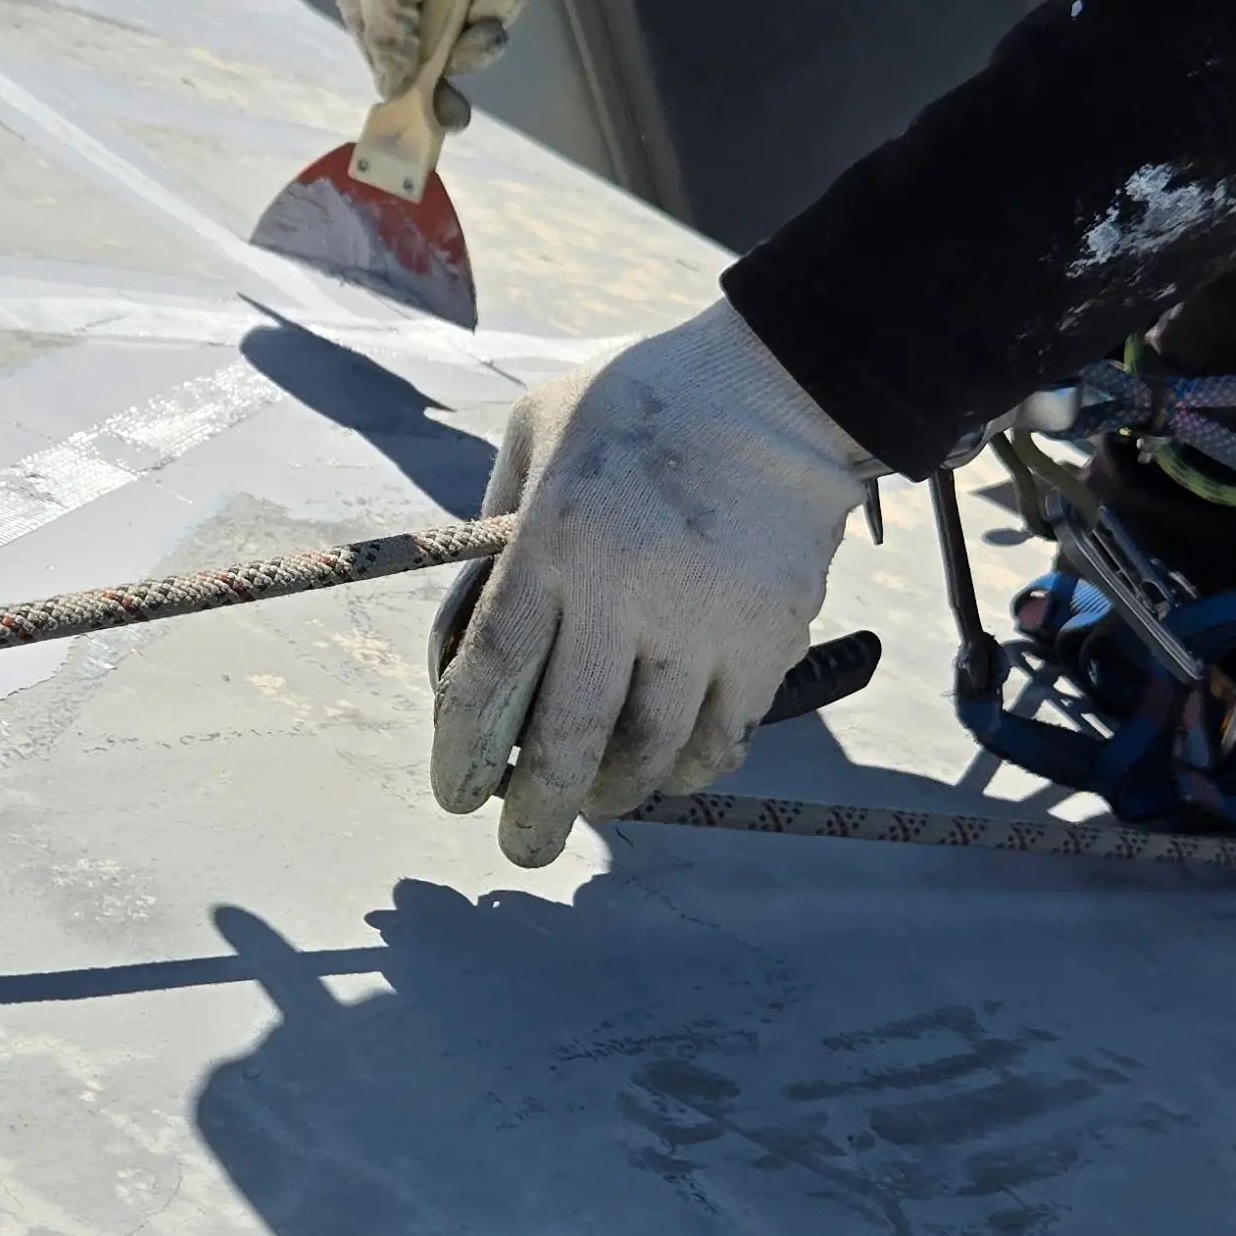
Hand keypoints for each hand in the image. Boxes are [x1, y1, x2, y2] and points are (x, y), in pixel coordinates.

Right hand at [331, 0, 529, 130]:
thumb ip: (387, 44)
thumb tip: (390, 92)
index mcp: (371, 3)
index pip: (394, 63)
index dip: (422, 92)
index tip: (450, 119)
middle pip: (447, 52)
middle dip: (472, 48)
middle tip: (485, 38)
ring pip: (483, 22)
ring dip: (494, 6)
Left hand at [431, 302, 875, 865]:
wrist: (779, 387)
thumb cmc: (638, 406)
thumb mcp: (536, 434)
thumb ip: (499, 527)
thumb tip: (470, 632)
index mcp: (553, 541)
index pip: (490, 676)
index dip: (464, 750)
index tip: (456, 794)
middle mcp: (624, 592)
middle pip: (568, 740)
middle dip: (536, 814)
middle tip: (521, 848)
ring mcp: (703, 621)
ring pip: (649, 753)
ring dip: (614, 798)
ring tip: (596, 806)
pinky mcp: (767, 638)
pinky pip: (722, 737)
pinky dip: (688, 769)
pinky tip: (668, 772)